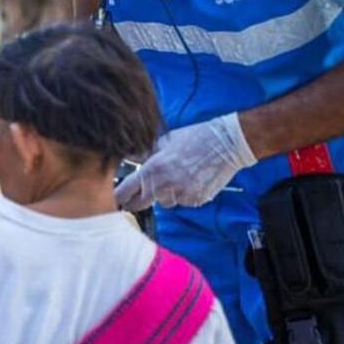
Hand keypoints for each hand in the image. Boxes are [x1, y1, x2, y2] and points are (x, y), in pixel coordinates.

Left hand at [115, 113, 256, 210]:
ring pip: (163, 202)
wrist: (226, 144)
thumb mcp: (164, 141)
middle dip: (136, 201)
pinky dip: (183, 195)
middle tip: (139, 194)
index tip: (117, 198)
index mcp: (151, 170)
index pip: (124, 192)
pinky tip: (191, 180)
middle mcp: (164, 186)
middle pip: (139, 205)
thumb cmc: (194, 138)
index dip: (119, 196)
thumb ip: (144, 154)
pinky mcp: (196, 201)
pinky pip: (182, 202)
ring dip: (164, 195)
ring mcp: (181, 195)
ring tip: (177, 176)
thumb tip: (128, 157)